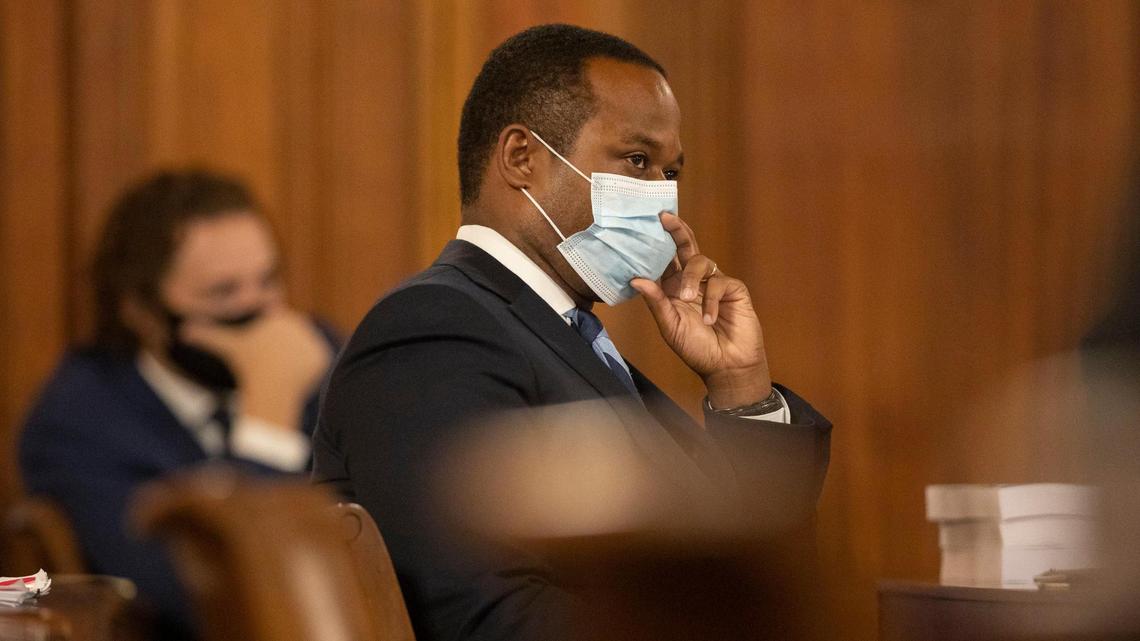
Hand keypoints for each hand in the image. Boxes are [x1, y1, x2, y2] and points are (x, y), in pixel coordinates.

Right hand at [181, 308, 331, 427]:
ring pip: (299, 355)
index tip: (262, 356)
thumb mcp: (226, 345)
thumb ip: (206, 334)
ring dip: (292, 364)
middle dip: (280, 356)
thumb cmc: (248, 364)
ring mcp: (312, 339)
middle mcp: (299, 323)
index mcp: (279, 318)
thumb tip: (182, 330)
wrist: (273, 383)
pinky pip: (312, 365)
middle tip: (271, 367)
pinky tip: (295, 376)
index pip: (274, 332)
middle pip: (288, 345)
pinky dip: (304, 373)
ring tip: (282, 372)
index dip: (266, 347)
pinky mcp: (322, 356)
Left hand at [630, 213, 771, 408]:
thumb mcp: (670, 327)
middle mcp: (693, 282)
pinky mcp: (734, 289)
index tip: (645, 224)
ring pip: (700, 262)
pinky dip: (712, 301)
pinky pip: (720, 282)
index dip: (656, 244)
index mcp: (673, 289)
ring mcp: (714, 283)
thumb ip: (656, 302)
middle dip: (676, 232)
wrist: (727, 367)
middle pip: (685, 248)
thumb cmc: (697, 349)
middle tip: (665, 218)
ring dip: (691, 278)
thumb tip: (636, 279)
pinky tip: (709, 319)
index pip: (664, 261)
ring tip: (687, 299)